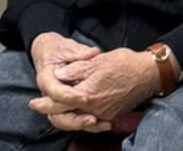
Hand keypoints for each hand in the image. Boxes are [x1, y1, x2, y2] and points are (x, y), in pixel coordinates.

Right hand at [28, 33, 105, 131]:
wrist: (46, 51)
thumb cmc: (56, 49)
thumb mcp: (66, 47)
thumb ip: (79, 52)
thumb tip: (93, 53)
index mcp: (46, 79)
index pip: (55, 91)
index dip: (70, 96)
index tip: (85, 97)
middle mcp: (48, 94)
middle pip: (56, 114)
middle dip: (74, 119)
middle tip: (92, 119)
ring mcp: (55, 102)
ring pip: (63, 120)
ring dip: (80, 124)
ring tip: (99, 123)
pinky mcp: (64, 106)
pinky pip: (71, 119)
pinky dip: (85, 123)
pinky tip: (102, 123)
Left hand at [32, 48, 157, 122]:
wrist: (148, 73)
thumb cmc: (124, 63)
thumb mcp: (96, 60)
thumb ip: (75, 69)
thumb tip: (58, 75)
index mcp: (87, 94)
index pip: (59, 103)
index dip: (45, 102)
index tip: (34, 102)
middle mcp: (94, 109)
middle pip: (66, 117)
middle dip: (51, 113)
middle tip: (39, 107)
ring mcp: (104, 114)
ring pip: (78, 121)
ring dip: (65, 117)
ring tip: (55, 111)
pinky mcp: (112, 115)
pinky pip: (92, 121)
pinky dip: (81, 118)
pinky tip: (77, 113)